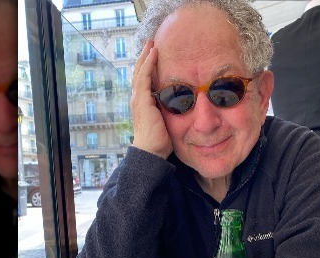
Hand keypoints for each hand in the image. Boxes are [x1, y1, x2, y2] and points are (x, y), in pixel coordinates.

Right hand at [130, 40, 172, 158]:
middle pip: (139, 72)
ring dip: (145, 57)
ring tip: (151, 44)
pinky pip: (144, 77)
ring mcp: (138, 99)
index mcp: (142, 103)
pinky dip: (148, 64)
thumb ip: (169, 111)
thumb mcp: (166, 121)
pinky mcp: (142, 100)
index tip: (154, 55)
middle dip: (144, 57)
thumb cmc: (160, 140)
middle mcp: (137, 99)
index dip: (147, 67)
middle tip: (150, 44)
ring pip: (140, 71)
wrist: (151, 151)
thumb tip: (182, 105)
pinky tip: (153, 55)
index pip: (143, 80)